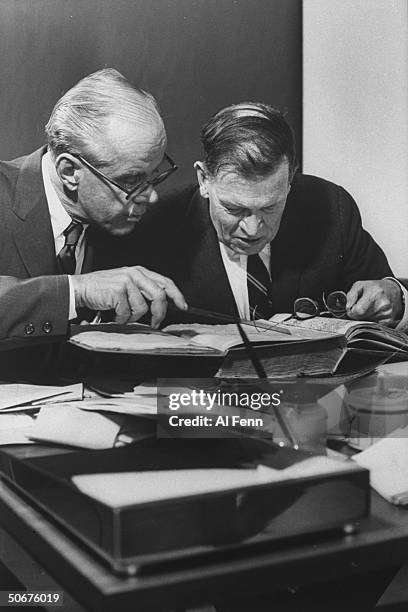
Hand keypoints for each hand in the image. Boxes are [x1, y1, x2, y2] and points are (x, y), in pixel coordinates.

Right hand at [71, 266, 186, 326]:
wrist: (80, 288)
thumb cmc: (102, 289)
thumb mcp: (126, 284)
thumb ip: (143, 290)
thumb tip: (161, 305)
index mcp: (139, 271)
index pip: (165, 282)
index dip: (176, 295)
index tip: (183, 306)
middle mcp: (135, 274)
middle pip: (159, 294)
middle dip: (160, 312)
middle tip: (156, 323)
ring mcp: (126, 281)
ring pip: (142, 308)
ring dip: (132, 317)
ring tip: (121, 314)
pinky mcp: (118, 291)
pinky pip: (126, 312)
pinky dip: (120, 318)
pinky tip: (113, 313)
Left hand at [346, 279, 402, 325]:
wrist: (393, 291)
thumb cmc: (375, 288)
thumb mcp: (360, 285)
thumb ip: (351, 295)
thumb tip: (347, 307)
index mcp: (375, 293)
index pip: (357, 311)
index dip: (351, 311)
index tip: (352, 307)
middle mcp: (382, 304)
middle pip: (361, 318)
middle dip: (357, 314)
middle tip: (361, 307)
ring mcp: (387, 313)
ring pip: (366, 322)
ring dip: (364, 318)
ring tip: (368, 308)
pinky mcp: (389, 320)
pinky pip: (373, 325)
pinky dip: (370, 320)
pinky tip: (373, 313)